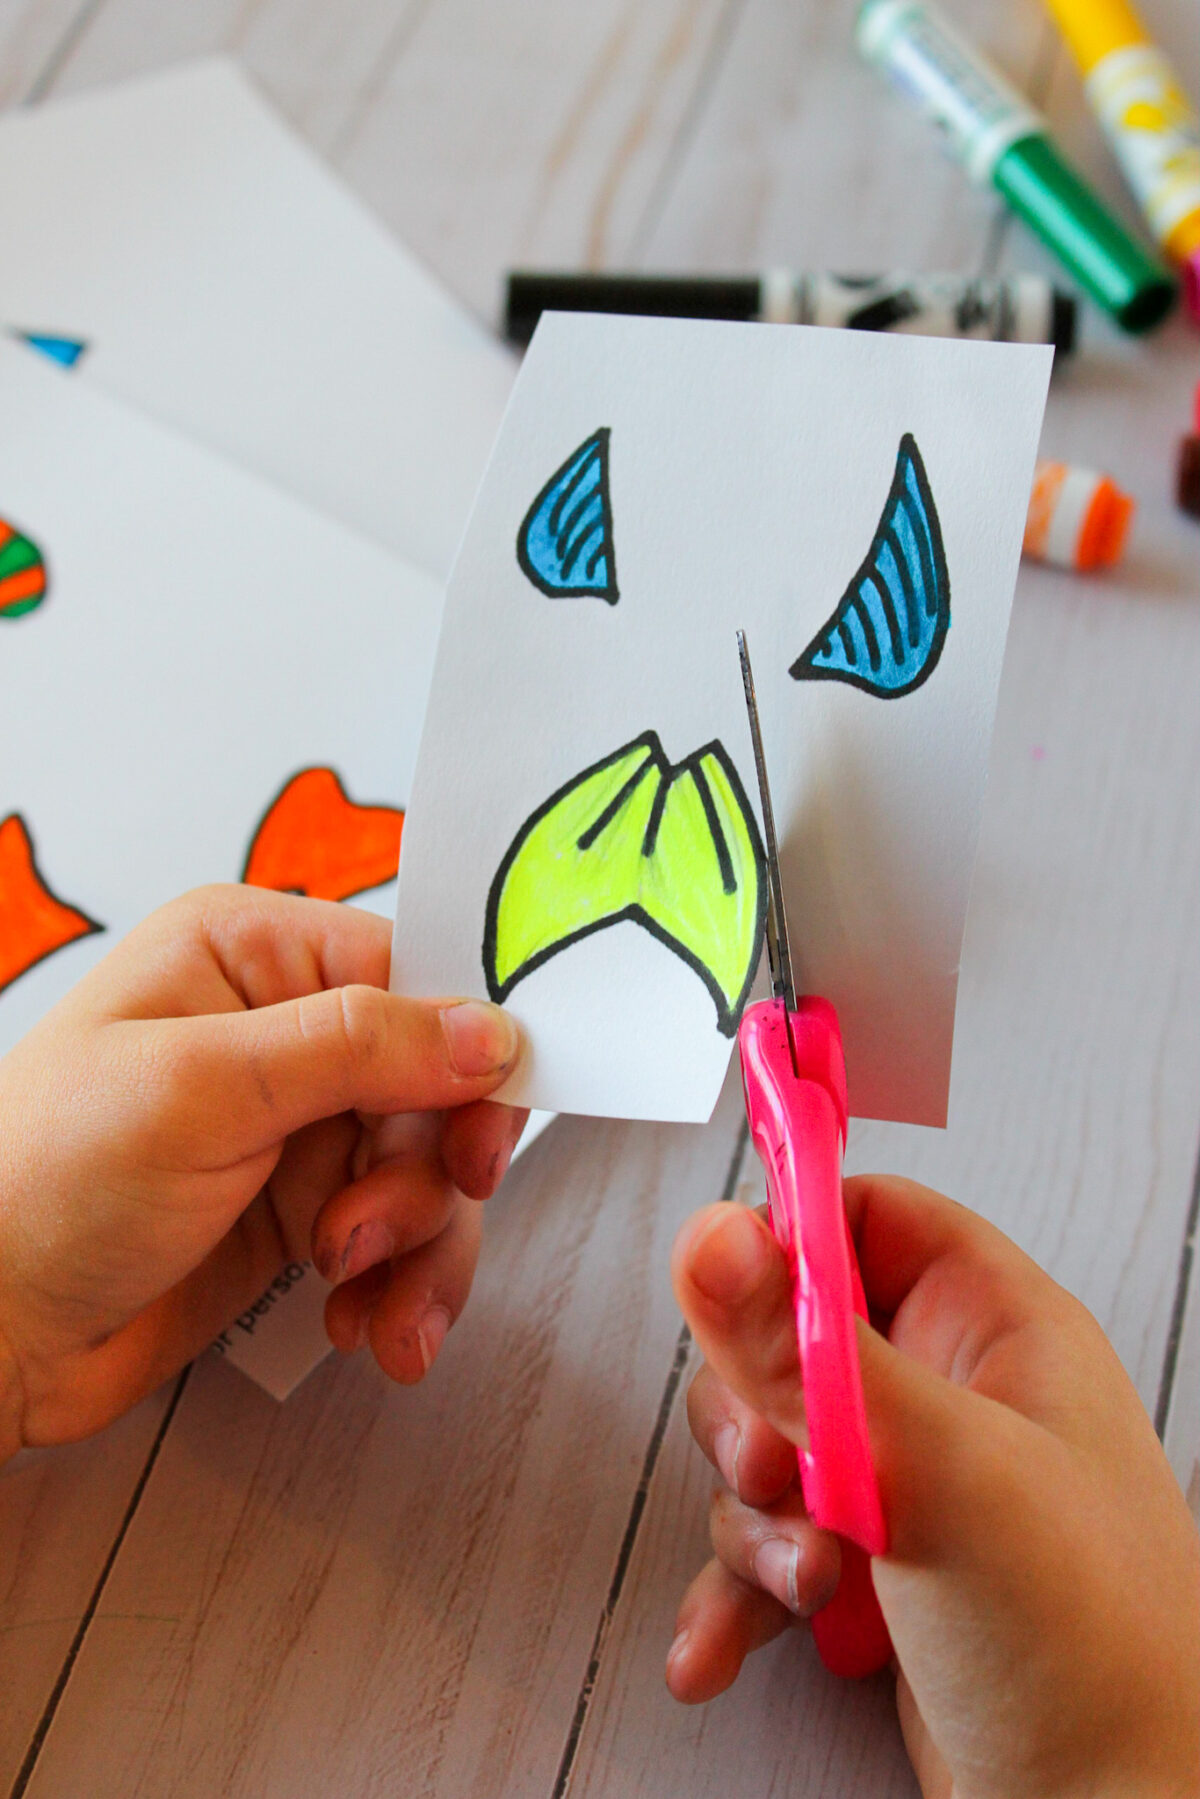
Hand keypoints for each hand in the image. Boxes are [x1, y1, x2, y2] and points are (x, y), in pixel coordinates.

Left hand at [0, 885, 525, 1456]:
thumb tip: (489, 1030)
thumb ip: (356, 1046)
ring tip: (359, 1292)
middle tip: (373, 1230)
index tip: (477, 1135)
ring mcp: (296, 1127)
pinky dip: (401, 1285)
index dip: (466, 1056)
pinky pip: (402, 1237)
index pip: (414, 977)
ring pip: (432, 1170)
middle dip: (426, 1173)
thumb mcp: (202, 1089)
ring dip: (418, 1244)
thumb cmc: (43, 1182)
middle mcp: (283, 1033)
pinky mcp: (302, 1212)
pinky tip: (365, 1323)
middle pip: (438, 1084)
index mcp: (250, 955)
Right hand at [667, 1177, 1199, 1798]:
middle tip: (777, 1470)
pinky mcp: (880, 1576)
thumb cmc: (1089, 1650)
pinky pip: (772, 1546)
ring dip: (753, 1523)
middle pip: (790, 1338)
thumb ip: (809, 1354)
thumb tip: (715, 1239)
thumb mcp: (939, 1470)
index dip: (788, 1242)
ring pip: (768, 1448)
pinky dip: (737, 1594)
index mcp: (998, 1330)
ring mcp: (915, 1490)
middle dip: (753, 1414)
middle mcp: (954, 1397)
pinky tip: (723, 1647)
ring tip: (804, 1587)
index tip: (727, 1292)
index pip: (866, 1218)